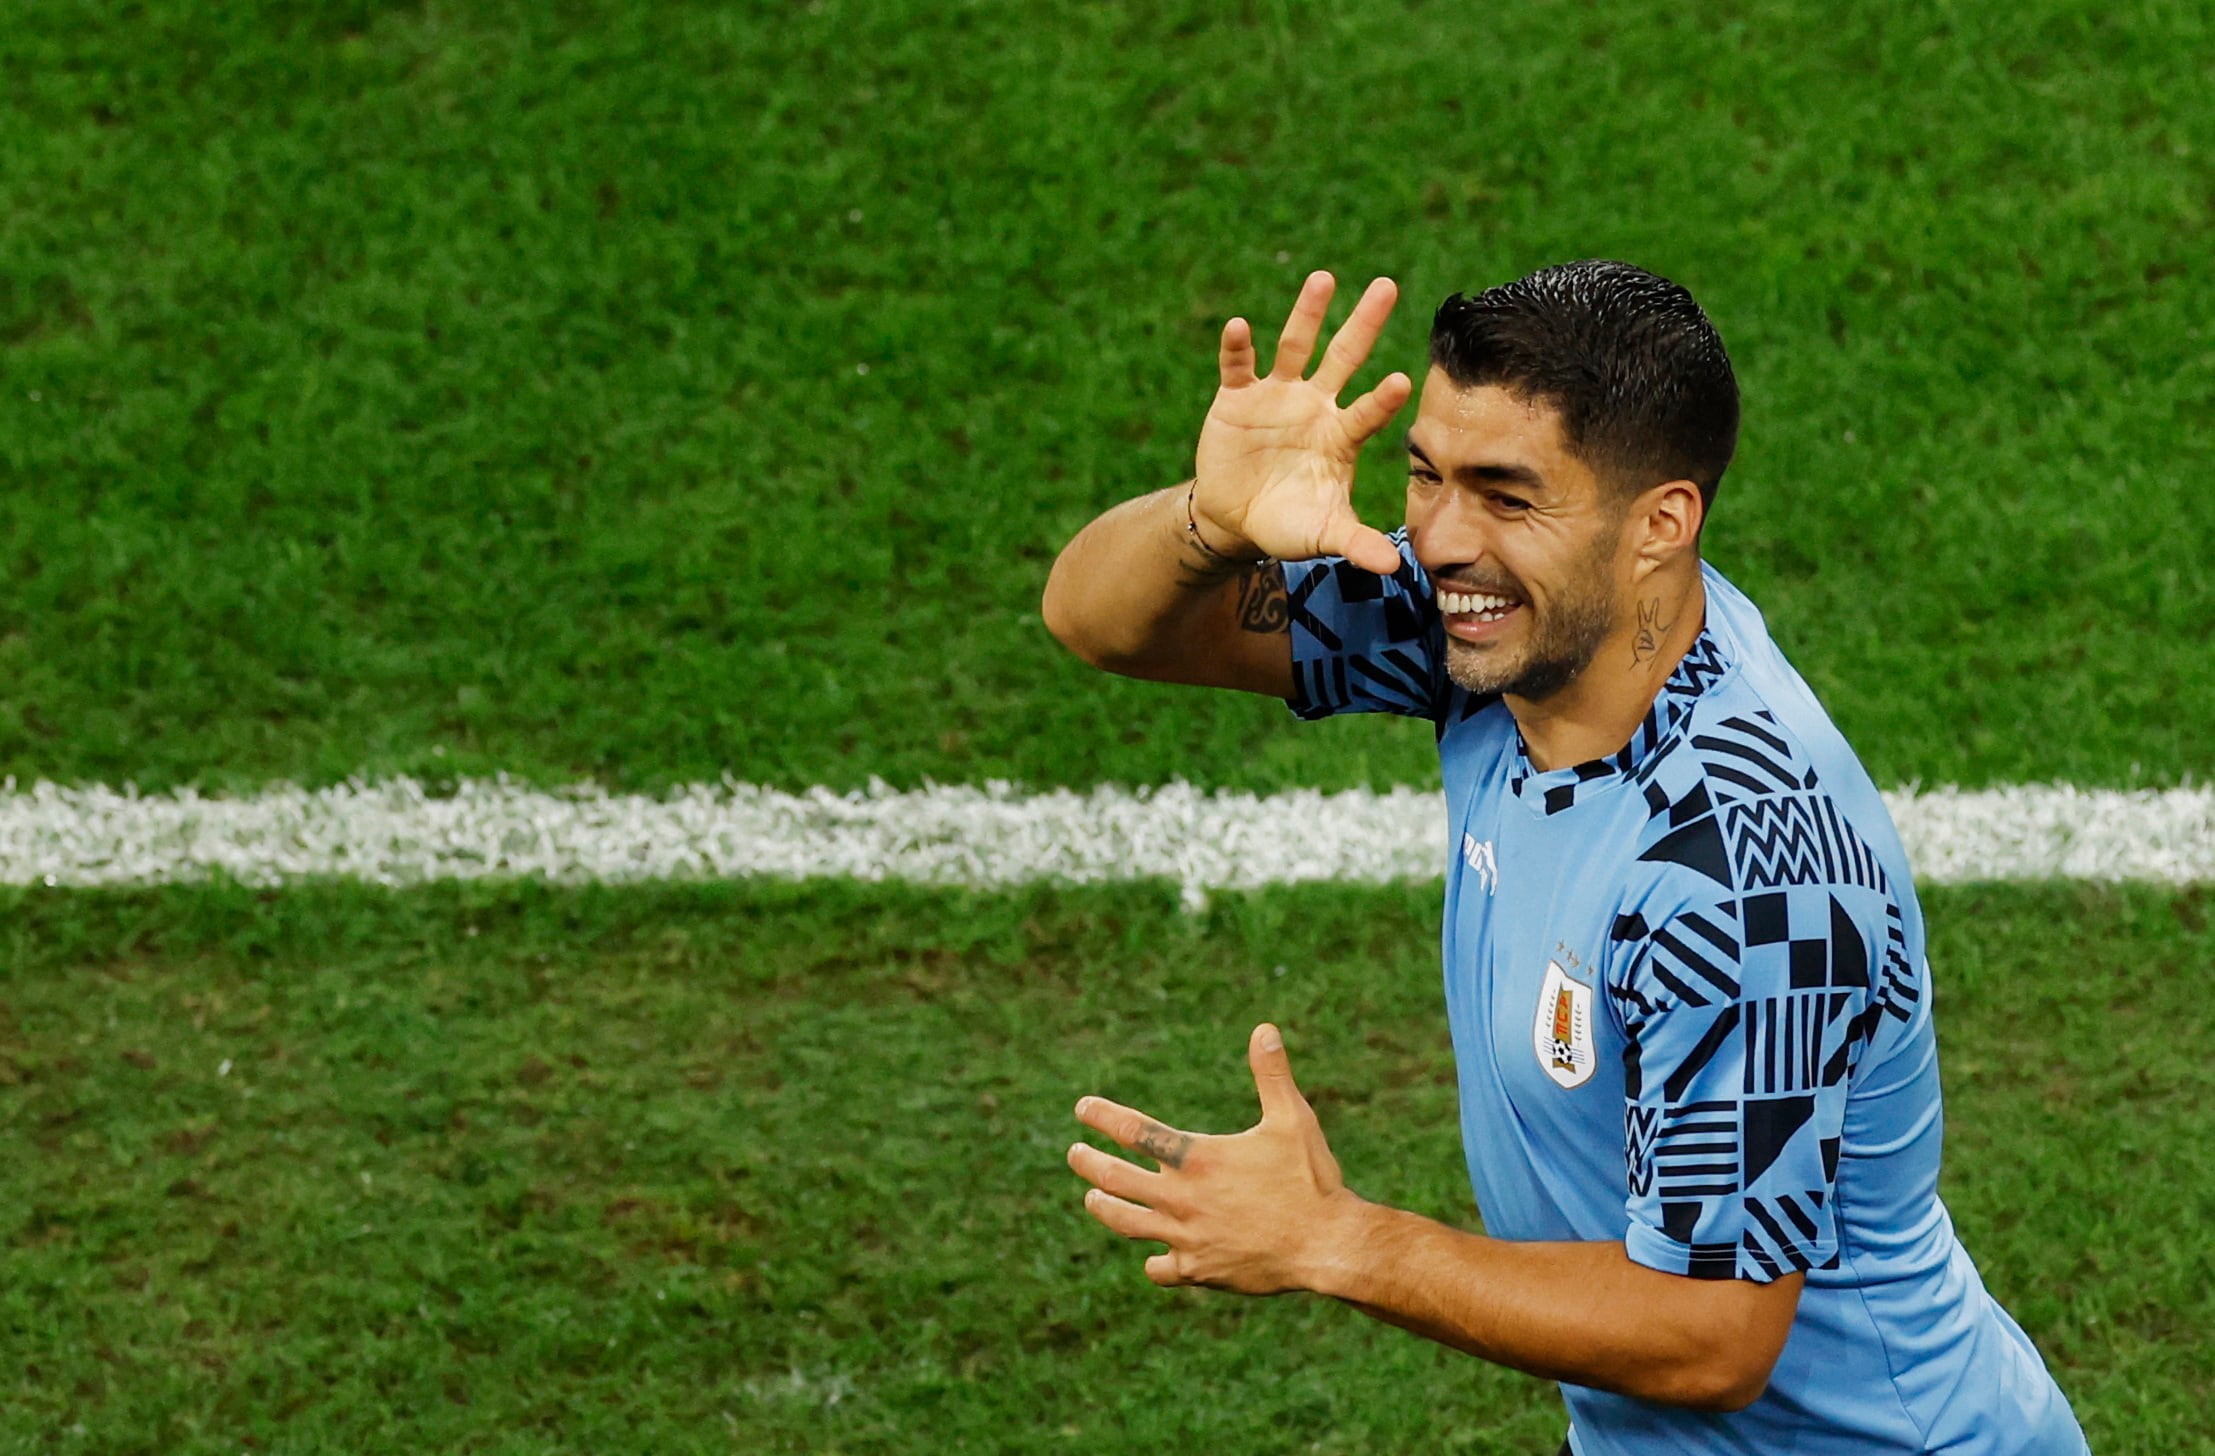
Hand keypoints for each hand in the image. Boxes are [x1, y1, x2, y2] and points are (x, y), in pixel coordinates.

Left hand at [1068, 1024, 1361, 1293]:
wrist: (1326, 1245)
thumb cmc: (1311, 1179)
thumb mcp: (1292, 1119)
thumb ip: (1271, 1075)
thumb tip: (1265, 1029)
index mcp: (1197, 1158)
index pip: (1133, 1131)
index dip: (1103, 1117)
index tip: (1083, 1108)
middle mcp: (1181, 1198)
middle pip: (1114, 1178)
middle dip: (1089, 1163)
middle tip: (1074, 1154)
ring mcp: (1185, 1237)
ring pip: (1126, 1223)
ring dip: (1104, 1207)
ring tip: (1092, 1199)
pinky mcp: (1198, 1270)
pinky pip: (1161, 1268)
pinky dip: (1155, 1262)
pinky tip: (1154, 1257)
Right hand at [1191, 272, 1411, 574]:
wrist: (1236, 519)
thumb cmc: (1290, 524)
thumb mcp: (1323, 535)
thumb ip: (1357, 544)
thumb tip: (1396, 569)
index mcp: (1341, 435)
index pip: (1367, 412)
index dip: (1381, 400)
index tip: (1402, 383)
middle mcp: (1315, 405)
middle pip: (1344, 357)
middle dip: (1364, 323)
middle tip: (1388, 285)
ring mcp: (1277, 396)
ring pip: (1295, 346)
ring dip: (1307, 313)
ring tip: (1324, 279)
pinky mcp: (1237, 397)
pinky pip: (1238, 366)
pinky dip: (1237, 347)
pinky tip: (1239, 327)